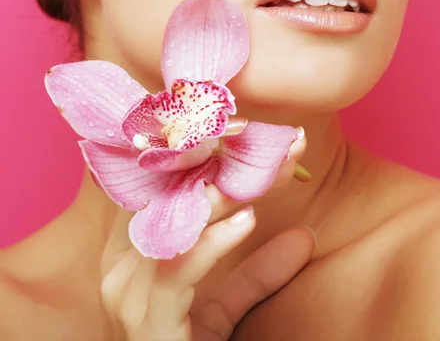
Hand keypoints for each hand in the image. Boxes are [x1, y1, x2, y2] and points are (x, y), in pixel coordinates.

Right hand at [99, 126, 310, 340]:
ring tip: (274, 168)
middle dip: (227, 161)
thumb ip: (257, 272)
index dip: (210, 152)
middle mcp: (123, 262)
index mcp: (135, 249)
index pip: (167, 183)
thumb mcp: (226, 306)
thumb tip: (305, 237)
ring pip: (177, 222)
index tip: (255, 130)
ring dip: (231, 190)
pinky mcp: (144, 321)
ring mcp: (128, 291)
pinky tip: (248, 220)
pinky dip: (215, 240)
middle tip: (279, 140)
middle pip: (174, 193)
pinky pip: (179, 268)